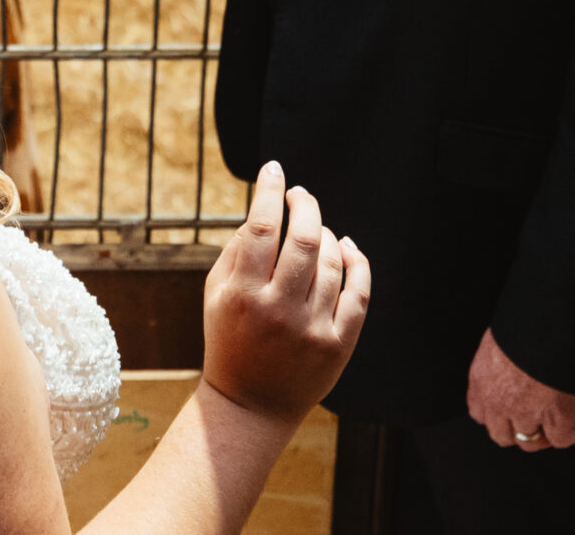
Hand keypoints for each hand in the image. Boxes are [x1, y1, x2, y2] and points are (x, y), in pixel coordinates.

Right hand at [200, 161, 368, 421]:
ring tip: (315, 228)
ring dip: (326, 233)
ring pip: (332, 262)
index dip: (269, 191)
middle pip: (304, 239)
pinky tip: (348, 246)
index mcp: (242, 294)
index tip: (274, 170)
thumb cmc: (229, 339)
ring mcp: (312, 329)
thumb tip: (264, 208)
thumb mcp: (215, 294)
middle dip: (304, 205)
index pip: (260, 227)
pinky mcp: (338, 345)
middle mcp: (278, 311)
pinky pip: (359, 292)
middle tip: (300, 194)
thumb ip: (236, 250)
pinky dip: (357, 262)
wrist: (251, 405)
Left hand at [465, 329, 574, 451]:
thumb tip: (512, 365)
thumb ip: (499, 360)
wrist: (548, 320)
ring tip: (557, 422)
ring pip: (529, 442)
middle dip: (518, 430)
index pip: (479, 412)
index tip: (510, 411)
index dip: (497, 415)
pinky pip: (561, 439)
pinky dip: (573, 432)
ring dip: (543, 435)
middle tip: (535, 421)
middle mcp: (498, 400)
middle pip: (501, 435)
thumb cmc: (525, 322)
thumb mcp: (499, 340)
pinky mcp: (554, 416)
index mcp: (481, 378)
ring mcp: (525, 411)